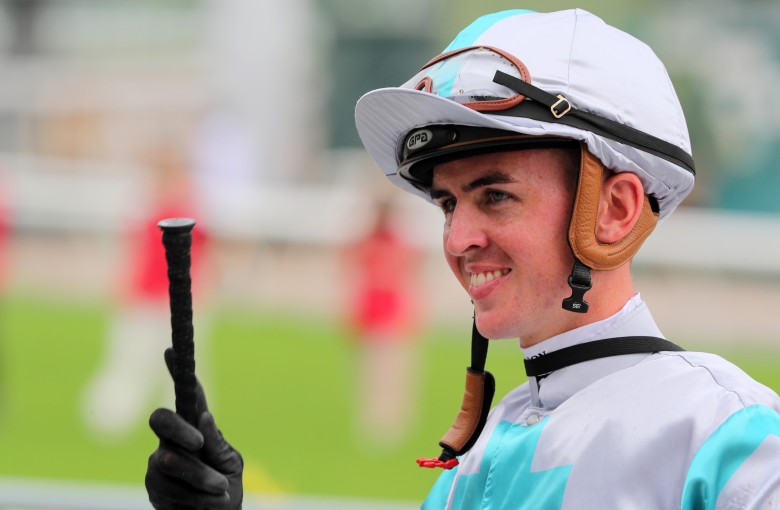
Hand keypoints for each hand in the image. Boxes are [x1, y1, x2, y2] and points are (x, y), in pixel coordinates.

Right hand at [145, 349, 242, 508]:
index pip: (186, 397)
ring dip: (201, 477)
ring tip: (219, 489)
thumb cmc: (226, 487)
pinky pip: (168, 486)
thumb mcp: (230, 462)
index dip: (176, 372)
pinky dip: (193, 496)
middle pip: (161, 419)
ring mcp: (159, 461)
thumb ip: (216, 443)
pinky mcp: (153, 486)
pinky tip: (205, 502)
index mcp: (196, 428)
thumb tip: (204, 415)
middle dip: (179, 429)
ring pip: (170, 459)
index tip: (170, 350)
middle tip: (198, 444)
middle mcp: (173, 440)